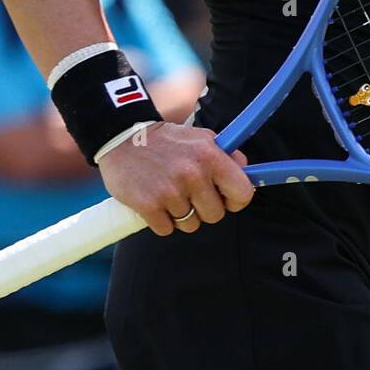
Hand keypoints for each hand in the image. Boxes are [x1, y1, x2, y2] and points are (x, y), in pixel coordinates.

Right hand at [97, 122, 253, 234]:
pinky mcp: (148, 205)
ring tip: (170, 194)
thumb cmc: (167, 141)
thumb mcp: (201, 138)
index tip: (225, 199)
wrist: (122, 139)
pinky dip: (161, 222)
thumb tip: (247, 171)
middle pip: (215, 215)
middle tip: (189, 194)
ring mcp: (170, 191)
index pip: (242, 193)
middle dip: (204, 209)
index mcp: (210, 155)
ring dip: (181, 216)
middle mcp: (193, 173)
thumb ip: (226, 155)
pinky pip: (167, 230)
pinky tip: (155, 202)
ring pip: (191, 225)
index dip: (235, 201)